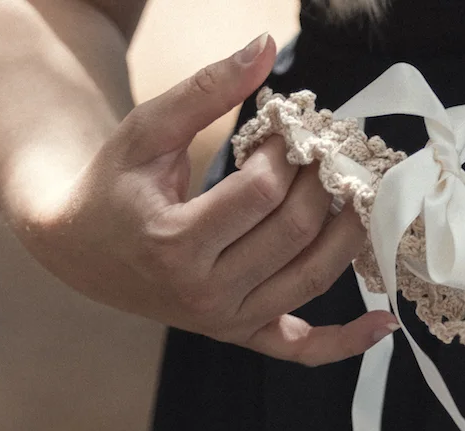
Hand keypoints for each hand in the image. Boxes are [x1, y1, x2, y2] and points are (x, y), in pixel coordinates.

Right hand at [11, 33, 396, 364]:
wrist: (81, 248)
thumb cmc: (114, 183)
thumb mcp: (146, 130)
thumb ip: (205, 90)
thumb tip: (263, 48)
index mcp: (173, 243)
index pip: (260, 193)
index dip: (288, 155)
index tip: (292, 130)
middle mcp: (202, 293)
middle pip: (294, 233)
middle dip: (322, 184)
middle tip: (329, 152)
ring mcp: (223, 320)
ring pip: (311, 278)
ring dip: (349, 234)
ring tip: (358, 192)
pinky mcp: (238, 334)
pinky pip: (300, 349)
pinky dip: (345, 342)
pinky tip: (383, 323)